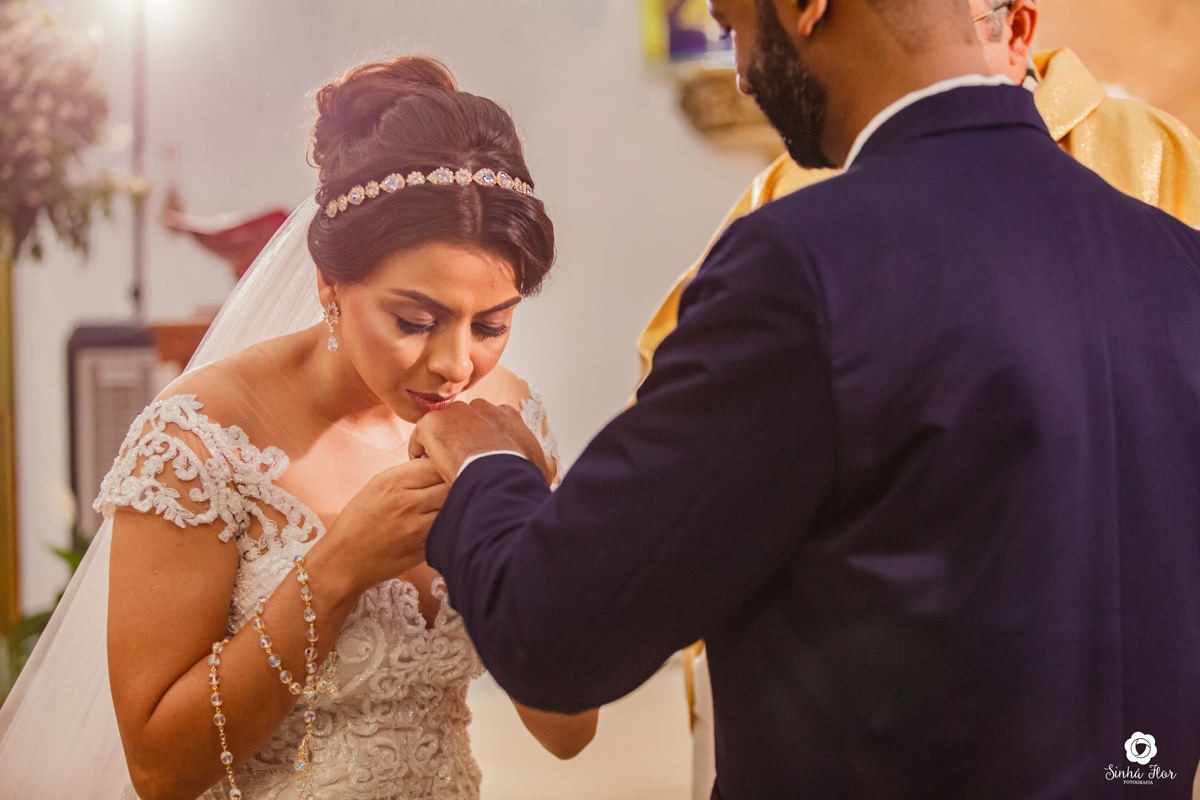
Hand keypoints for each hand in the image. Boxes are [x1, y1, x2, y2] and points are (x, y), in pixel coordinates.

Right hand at [307, 458, 447, 598]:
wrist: (345, 561)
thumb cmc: (359, 521)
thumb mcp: (377, 486)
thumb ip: (409, 473)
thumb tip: (439, 463)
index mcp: (392, 482)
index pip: (436, 464)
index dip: (445, 465)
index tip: (447, 469)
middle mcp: (406, 502)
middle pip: (451, 483)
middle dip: (457, 482)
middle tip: (458, 486)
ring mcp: (418, 527)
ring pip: (456, 505)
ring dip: (460, 503)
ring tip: (457, 503)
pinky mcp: (426, 547)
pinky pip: (451, 527)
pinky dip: (454, 522)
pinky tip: (449, 521)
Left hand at [409, 399, 552, 483]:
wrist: (496, 474)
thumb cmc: (517, 473)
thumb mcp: (539, 465)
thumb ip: (542, 462)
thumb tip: (549, 469)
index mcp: (506, 415)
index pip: (489, 423)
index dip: (482, 442)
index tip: (480, 459)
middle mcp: (482, 407)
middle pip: (464, 422)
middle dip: (460, 440)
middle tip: (458, 465)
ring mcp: (456, 412)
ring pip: (442, 429)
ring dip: (441, 446)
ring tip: (440, 469)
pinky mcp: (434, 422)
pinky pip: (421, 437)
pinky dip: (422, 452)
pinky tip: (428, 468)